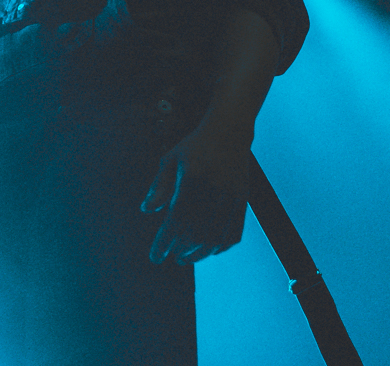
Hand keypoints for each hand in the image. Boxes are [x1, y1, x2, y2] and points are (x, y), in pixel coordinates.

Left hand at [141, 123, 252, 264]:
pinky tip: (211, 251)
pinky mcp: (243, 200)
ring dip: (200, 252)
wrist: (229, 131)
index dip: (164, 242)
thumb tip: (146, 210)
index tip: (156, 257)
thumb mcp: (171, 159)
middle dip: (181, 249)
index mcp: (192, 179)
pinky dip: (222, 246)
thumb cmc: (196, 145)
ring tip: (187, 257)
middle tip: (172, 255)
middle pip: (195, 233)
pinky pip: (235, 232)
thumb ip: (160, 185)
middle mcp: (213, 191)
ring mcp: (231, 197)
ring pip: (215, 237)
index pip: (175, 220)